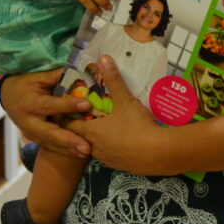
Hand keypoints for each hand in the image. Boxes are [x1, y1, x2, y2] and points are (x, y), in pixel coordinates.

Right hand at [0, 69, 92, 158]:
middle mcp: (29, 121)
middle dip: (68, 140)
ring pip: (51, 143)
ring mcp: (31, 133)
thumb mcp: (38, 77)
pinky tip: (81, 155)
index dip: (68, 106)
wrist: (9, 97)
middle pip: (49, 132)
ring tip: (86, 153)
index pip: (50, 105)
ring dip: (69, 150)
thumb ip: (57, 76)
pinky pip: (51, 147)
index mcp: (29, 103)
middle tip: (86, 147)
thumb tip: (80, 71)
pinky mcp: (35, 140)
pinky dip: (66, 152)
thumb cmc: (27, 84)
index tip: (86, 105)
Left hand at [64, 55, 177, 174]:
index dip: (67, 116)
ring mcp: (107, 159)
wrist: (157, 153)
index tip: (68, 108)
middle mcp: (94, 147)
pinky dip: (111, 147)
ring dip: (97, 138)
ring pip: (95, 147)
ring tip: (105, 126)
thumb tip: (102, 57)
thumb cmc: (136, 125)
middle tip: (88, 114)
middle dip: (83, 126)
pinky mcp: (119, 166)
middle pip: (81, 136)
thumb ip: (113, 79)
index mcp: (91, 131)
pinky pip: (109, 155)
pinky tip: (121, 140)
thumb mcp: (124, 99)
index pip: (69, 124)